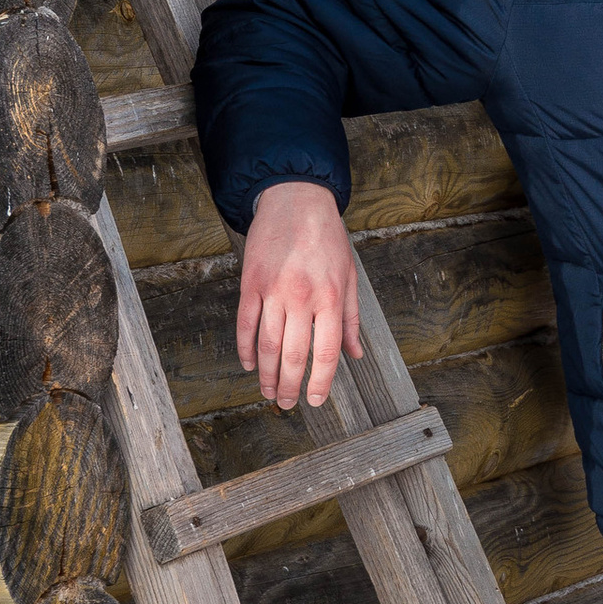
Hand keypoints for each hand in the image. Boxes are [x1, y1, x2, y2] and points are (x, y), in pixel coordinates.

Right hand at [236, 180, 360, 408]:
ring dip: (267, 374)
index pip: (327, 351)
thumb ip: (351, 318)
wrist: (296, 199)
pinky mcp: (251, 282)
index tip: (316, 400)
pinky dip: (246, 348)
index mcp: (330, 297)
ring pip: (268, 344)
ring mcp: (273, 290)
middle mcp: (302, 297)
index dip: (321, 381)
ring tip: (269, 392)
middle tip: (287, 404)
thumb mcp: (349, 275)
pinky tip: (250, 364)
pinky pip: (245, 323)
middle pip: (294, 354)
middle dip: (290, 385)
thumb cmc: (327, 238)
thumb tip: (357, 354)